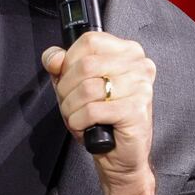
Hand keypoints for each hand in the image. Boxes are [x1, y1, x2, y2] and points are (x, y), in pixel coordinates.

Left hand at [41, 31, 155, 188]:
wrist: (120, 154)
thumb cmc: (100, 118)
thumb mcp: (74, 85)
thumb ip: (61, 65)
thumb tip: (54, 58)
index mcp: (127, 51)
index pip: (89, 41)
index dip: (68, 60)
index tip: (65, 77)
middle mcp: (139, 65)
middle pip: (86, 65)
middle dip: (66, 89)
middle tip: (70, 104)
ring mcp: (140, 86)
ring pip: (88, 89)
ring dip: (71, 108)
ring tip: (78, 117)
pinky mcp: (136, 110)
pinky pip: (93, 110)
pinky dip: (80, 122)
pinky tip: (86, 127)